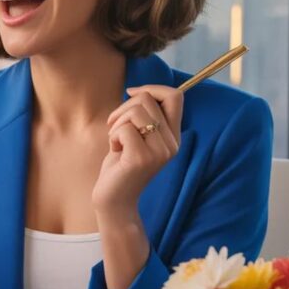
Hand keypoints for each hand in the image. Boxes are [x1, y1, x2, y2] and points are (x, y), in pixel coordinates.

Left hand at [91, 84, 183, 215]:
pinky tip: (116, 151)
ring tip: (116, 140)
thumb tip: (138, 91)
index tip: (132, 93)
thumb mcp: (138, 135)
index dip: (151, 88)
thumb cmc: (122, 163)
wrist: (115, 199)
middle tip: (116, 128)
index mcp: (173, 135)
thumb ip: (145, 115)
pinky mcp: (142, 158)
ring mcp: (160, 152)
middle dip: (124, 108)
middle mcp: (172, 143)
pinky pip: (124, 129)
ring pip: (136, 112)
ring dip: (117, 122)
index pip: (175, 96)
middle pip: (148, 100)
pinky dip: (113, 136)